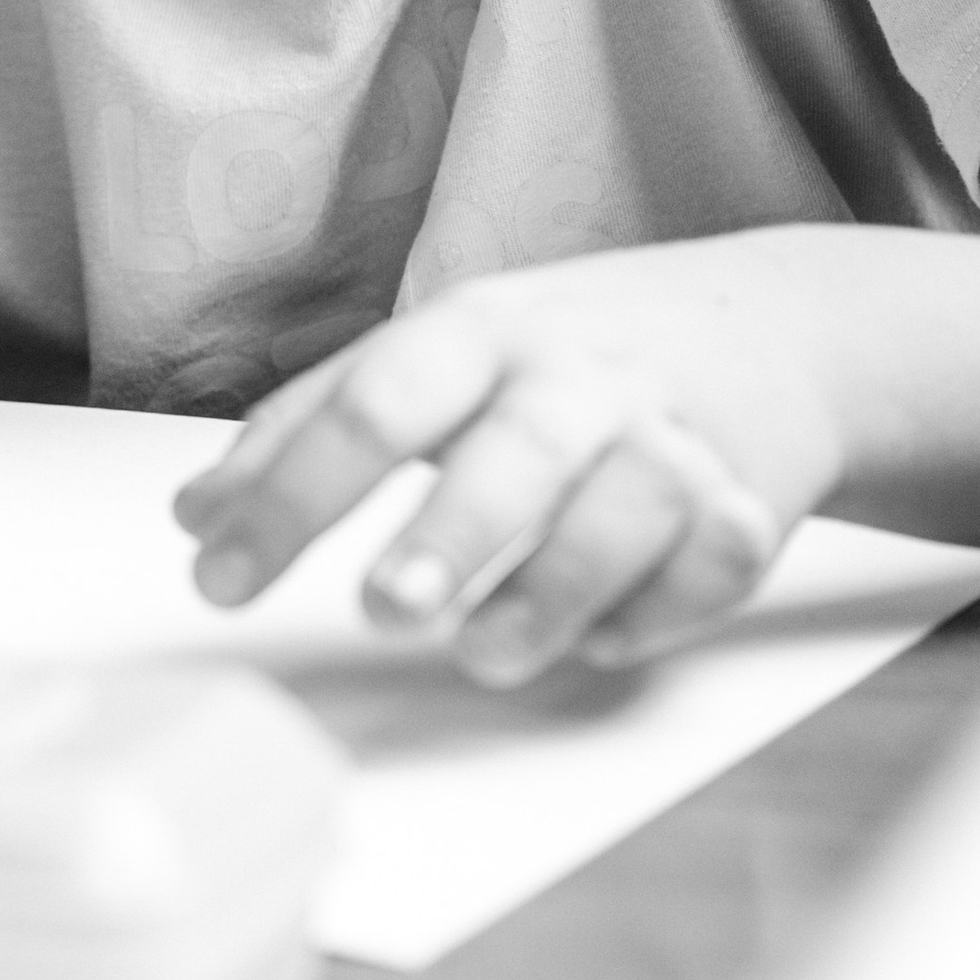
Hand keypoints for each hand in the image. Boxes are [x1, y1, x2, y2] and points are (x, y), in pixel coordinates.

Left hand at [174, 248, 848, 683]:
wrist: (782, 326)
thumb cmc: (569, 353)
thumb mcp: (440, 353)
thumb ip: (313, 423)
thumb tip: (198, 514)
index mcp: (478, 333)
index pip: (373, 402)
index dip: (291, 491)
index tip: (221, 577)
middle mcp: (573, 377)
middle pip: (514, 447)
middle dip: (451, 531)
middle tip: (383, 607)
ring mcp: (670, 432)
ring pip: (625, 508)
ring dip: (555, 590)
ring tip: (483, 654)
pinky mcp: (753, 494)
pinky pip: (717, 559)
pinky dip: (671, 606)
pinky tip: (614, 638)